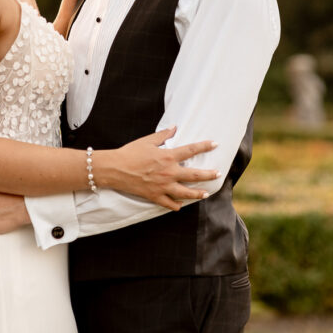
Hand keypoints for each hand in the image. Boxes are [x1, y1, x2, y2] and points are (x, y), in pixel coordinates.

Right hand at [99, 126, 218, 210]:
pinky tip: (181, 204)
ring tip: (205, 194)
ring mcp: (163, 186)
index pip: (191, 150)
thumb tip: (174, 127)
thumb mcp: (147, 140)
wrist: (115, 169)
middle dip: (208, 174)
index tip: (215, 144)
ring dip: (197, 193)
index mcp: (168, 157)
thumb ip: (163, 134)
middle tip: (218, 174)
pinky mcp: (155, 196)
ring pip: (185, 193)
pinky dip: (176, 205)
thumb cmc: (130, 152)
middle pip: (194, 175)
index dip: (204, 146)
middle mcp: (169, 172)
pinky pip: (169, 204)